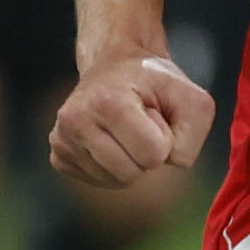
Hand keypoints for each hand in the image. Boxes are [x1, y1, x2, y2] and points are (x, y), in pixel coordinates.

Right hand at [49, 51, 211, 189]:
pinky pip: (99, 182)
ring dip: (130, 160)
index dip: (164, 139)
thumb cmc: (154, 83)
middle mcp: (75, 120)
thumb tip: (167, 161)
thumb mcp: (191, 98)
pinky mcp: (58, 155)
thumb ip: (192, 135)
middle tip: (139, 123)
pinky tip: (109, 139)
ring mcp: (62, 139)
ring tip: (124, 129)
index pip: (153, 155)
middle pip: (131, 173)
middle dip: (145, 153)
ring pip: (116, 181)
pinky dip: (112, 166)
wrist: (116, 66)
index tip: (152, 114)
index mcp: (107, 101)